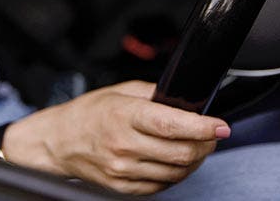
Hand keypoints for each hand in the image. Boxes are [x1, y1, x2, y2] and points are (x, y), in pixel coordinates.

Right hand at [3, 81, 229, 194]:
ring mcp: (123, 170)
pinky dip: (175, 173)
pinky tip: (175, 161)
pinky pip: (161, 185)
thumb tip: (186, 102)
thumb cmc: (88, 114)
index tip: (221, 125)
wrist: (58, 141)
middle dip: (206, 144)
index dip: (202, 127)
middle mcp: (124, 145)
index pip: (171, 125)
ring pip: (176, 172)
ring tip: (196, 147)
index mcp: (124, 116)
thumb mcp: (121, 92)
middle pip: (180, 152)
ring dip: (194, 160)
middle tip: (212, 135)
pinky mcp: (122, 187)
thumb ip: (154, 95)